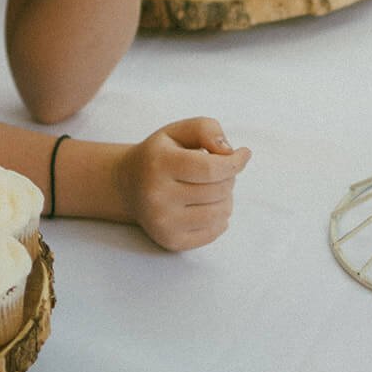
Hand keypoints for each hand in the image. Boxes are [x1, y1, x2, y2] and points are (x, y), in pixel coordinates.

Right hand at [116, 117, 251, 250]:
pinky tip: (206, 205)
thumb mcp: (178, 130)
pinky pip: (215, 232)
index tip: (243, 155)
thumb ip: (207, 129)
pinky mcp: (171, 241)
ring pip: (221, 212)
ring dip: (226, 198)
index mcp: (159, 164)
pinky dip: (220, 217)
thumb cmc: (160, 155)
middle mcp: (157, 196)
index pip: (211, 168)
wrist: (129, 186)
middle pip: (219, 190)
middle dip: (228, 177)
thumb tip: (231, 153)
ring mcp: (163, 222)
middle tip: (217, 171)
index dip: (235, 162)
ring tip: (212, 188)